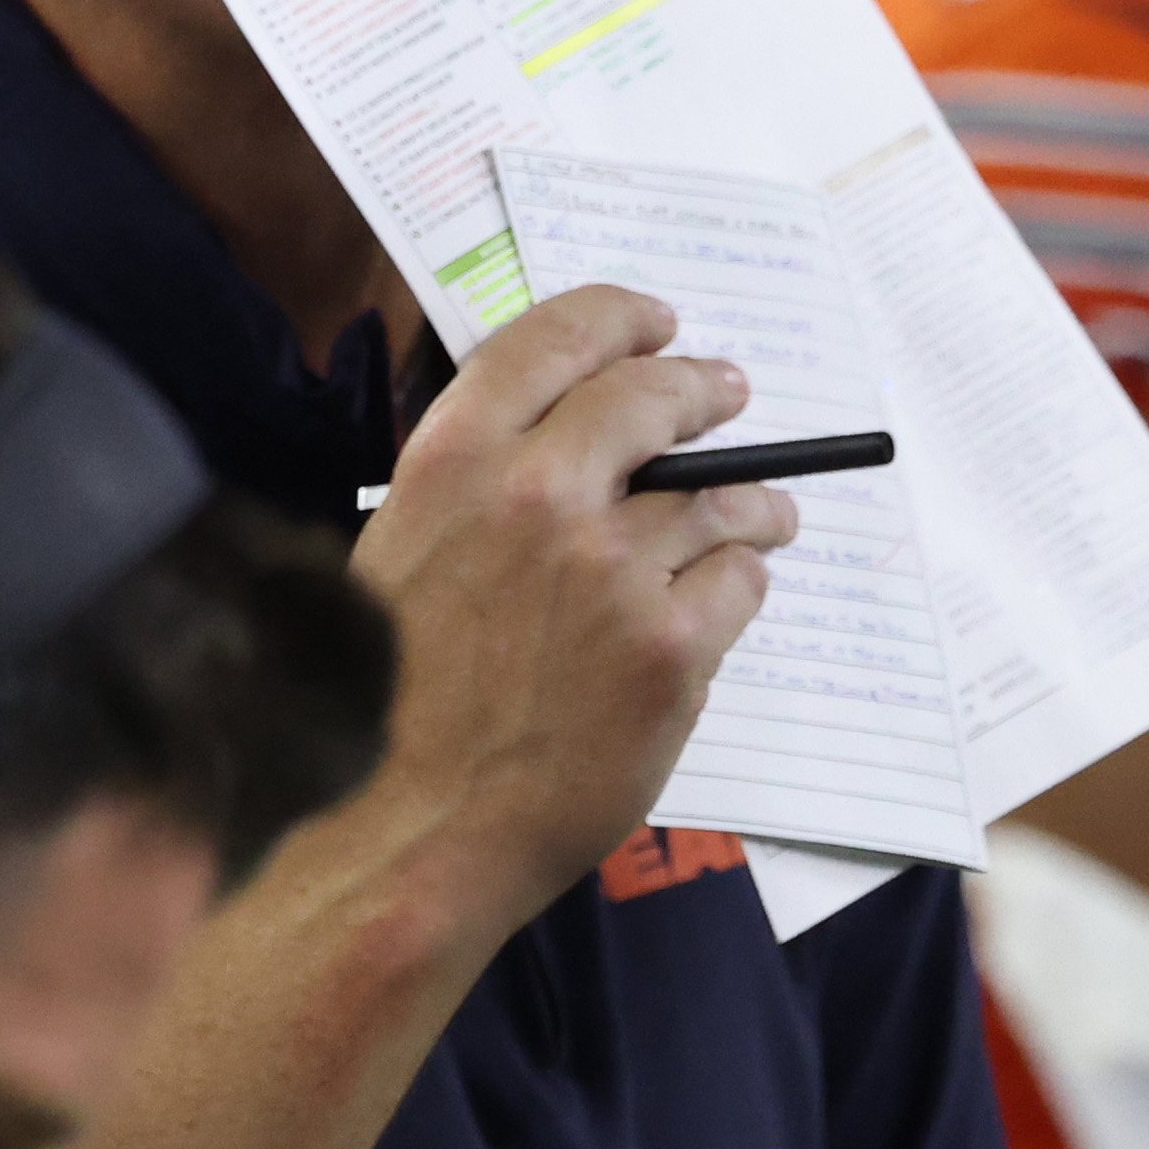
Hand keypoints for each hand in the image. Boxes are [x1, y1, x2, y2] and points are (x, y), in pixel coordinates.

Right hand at [350, 286, 797, 942]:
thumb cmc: (386, 705)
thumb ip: (472, 493)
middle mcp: (537, 499)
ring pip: (719, 498)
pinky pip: (740, 579)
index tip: (653, 323)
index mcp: (452, 465)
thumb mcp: (397, 559)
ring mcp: (613, 573)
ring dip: (750, 499)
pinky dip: (740, 579)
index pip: (553, 340)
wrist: (403, 830)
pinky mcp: (673, 648)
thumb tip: (564, 450)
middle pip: (653, 399)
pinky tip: (722, 597)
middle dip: (702, 388)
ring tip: (762, 513)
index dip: (618, 318)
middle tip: (725, 393)